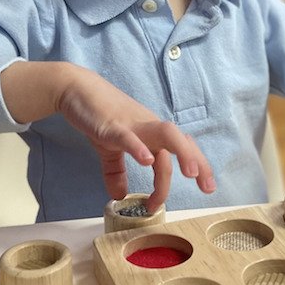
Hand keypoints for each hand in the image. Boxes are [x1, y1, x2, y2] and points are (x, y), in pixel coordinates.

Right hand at [1, 61, 215, 209]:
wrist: (77, 89)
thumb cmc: (97, 115)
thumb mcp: (108, 148)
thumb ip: (116, 172)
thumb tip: (119, 195)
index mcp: (151, 134)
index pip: (181, 148)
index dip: (198, 165)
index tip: (207, 188)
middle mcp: (148, 128)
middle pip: (181, 142)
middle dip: (198, 163)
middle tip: (208, 188)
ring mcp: (132, 125)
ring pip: (166, 135)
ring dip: (181, 153)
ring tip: (191, 174)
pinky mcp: (112, 126)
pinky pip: (128, 137)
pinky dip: (138, 149)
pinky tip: (146, 161)